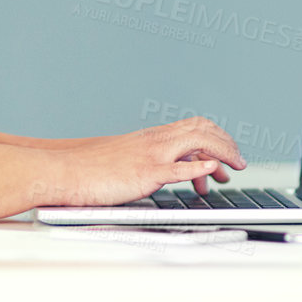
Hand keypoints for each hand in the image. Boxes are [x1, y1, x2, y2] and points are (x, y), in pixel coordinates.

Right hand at [50, 117, 244, 208]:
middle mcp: (154, 141)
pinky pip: (176, 169)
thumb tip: (161, 173)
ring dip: (223, 152)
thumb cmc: (87, 170)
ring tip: (234, 167)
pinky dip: (198, 168)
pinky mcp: (143, 174)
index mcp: (150, 138)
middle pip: (203, 128)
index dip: (216, 138)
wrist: (63, 171)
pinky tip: (211, 171)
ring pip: (198, 141)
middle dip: (228, 143)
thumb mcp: (122, 160)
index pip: (194, 126)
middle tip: (239, 163)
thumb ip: (144, 163)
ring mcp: (150, 156)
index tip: (226, 156)